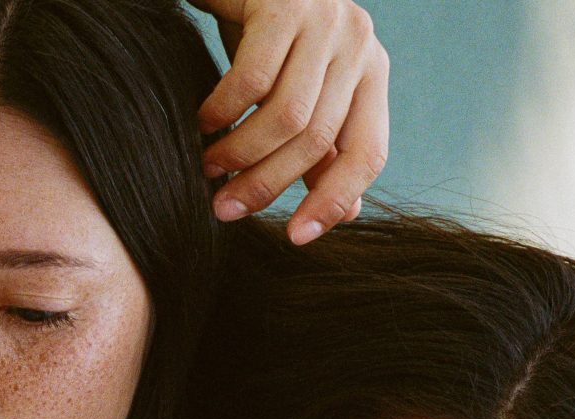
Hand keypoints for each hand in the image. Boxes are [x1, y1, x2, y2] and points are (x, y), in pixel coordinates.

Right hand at [195, 0, 388, 242]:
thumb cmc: (264, 37)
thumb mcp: (297, 94)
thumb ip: (322, 149)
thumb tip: (346, 214)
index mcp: (372, 72)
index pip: (369, 153)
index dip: (333, 202)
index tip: (296, 239)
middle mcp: (359, 42)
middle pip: (319, 141)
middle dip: (267, 185)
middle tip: (224, 210)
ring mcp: (325, 18)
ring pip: (287, 117)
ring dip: (240, 154)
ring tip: (208, 169)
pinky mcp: (284, 2)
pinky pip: (253, 80)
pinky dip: (223, 111)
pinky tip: (202, 122)